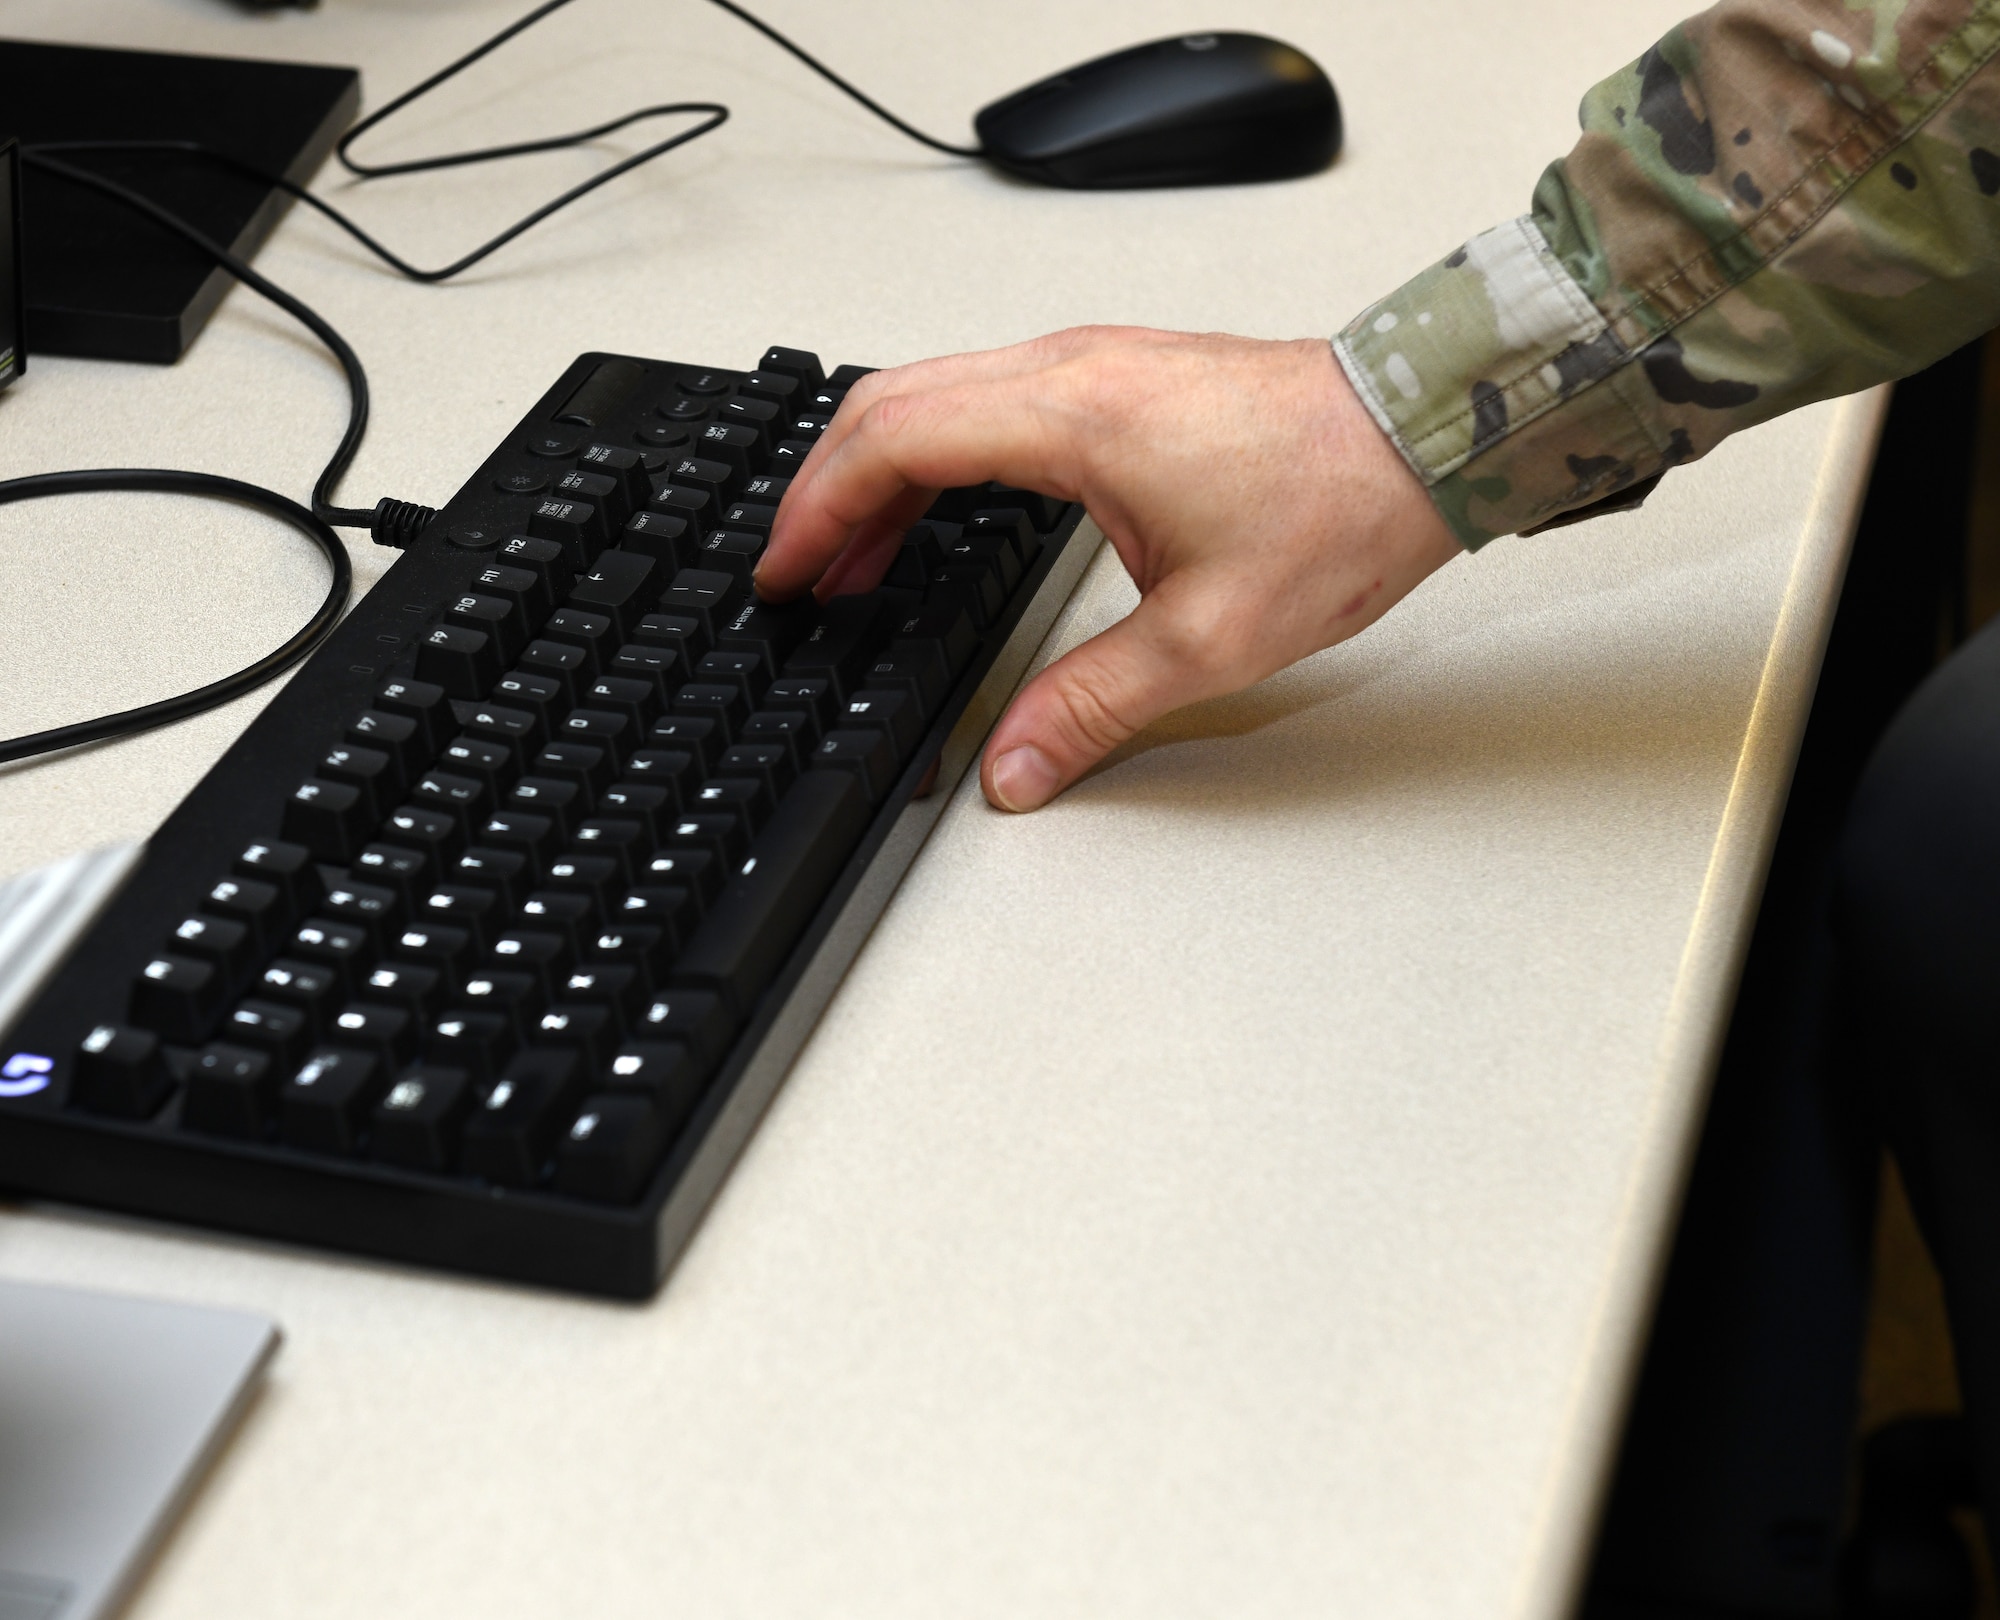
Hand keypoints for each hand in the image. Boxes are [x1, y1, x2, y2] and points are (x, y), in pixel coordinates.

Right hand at [755, 326, 1462, 811]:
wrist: (1425, 433)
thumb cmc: (1339, 505)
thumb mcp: (1206, 638)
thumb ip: (1089, 706)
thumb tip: (1010, 769)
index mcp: (1072, 417)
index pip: (894, 443)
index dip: (818, 512)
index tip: (784, 573)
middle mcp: (1071, 369)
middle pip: (892, 404)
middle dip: (827, 493)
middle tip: (797, 576)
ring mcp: (1094, 362)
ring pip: (935, 393)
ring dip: (877, 473)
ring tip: (853, 563)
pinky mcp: (1118, 378)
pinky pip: (985, 398)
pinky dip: (933, 454)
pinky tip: (938, 516)